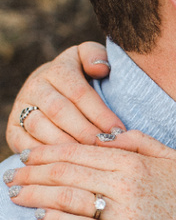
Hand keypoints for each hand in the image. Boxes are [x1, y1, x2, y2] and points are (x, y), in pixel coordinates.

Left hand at [5, 130, 175, 219]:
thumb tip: (107, 136)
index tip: (26, 156)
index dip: (47, 153)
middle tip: (9, 176)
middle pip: (68, 173)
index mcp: (136, 162)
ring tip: (15, 196)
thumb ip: (141, 142)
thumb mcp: (175, 160)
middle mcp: (129, 185)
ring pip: (71, 199)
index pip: (80, 152)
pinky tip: (41, 219)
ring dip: (37, 196)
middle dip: (32, 173)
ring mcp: (128, 214)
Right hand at [6, 42, 123, 152]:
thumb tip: (100, 68)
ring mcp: (21, 108)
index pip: (79, 92)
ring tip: (88, 157)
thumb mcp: (89, 60)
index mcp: (57, 69)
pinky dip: (44, 155)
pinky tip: (65, 163)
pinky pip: (25, 144)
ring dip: (65, 145)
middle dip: (85, 132)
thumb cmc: (82, 79)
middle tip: (104, 147)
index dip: (100, 113)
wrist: (51, 90)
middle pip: (60, 111)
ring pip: (40, 128)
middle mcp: (35, 86)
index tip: (118, 130)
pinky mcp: (13, 129)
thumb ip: (96, 56)